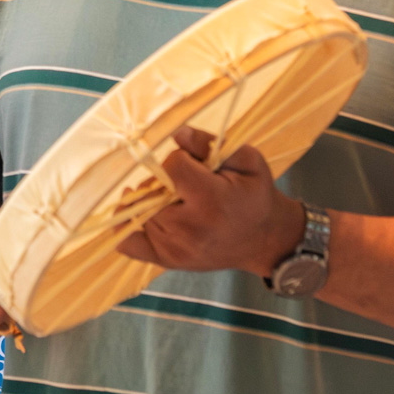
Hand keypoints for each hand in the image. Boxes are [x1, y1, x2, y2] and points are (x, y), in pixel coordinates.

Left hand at [117, 126, 305, 277]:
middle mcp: (189, 229)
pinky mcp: (166, 261)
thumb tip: (177, 133)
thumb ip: (209, 143)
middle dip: (164, 180)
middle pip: (151, 189)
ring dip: (151, 200)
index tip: (197, 165)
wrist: (264, 239)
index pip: (171, 166)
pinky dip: (128, 225)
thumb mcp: (246, 161)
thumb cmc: (255, 194)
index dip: (181, 159)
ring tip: (175, 199)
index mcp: (211, 201)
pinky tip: (138, 212)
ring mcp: (175, 249)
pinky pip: (128, 243)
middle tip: (186, 184)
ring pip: (139, 211)